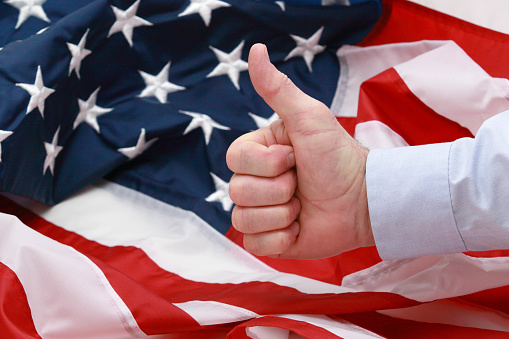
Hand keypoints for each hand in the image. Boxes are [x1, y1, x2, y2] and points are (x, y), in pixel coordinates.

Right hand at [226, 43, 373, 258]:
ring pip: (243, 220)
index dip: (266, 163)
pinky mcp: (270, 240)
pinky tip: (300, 227)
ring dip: (282, 214)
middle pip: (237, 191)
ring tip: (303, 206)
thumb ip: (278, 88)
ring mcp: (261, 212)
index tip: (295, 157)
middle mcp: (254, 182)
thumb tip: (255, 50)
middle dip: (279, 190)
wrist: (363, 200)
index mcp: (257, 153)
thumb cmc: (337, 155)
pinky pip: (255, 245)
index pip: (234, 160)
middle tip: (302, 184)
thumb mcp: (308, 117)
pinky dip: (281, 238)